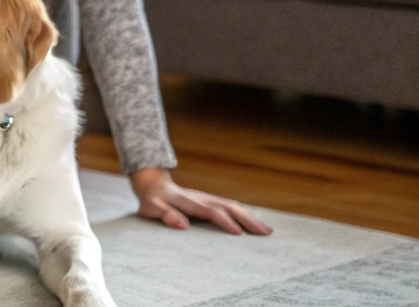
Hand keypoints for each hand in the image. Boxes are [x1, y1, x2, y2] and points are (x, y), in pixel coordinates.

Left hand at [130, 167, 271, 234]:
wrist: (152, 184)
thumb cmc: (151, 200)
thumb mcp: (151, 208)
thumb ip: (165, 215)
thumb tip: (183, 224)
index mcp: (187, 201)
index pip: (210, 211)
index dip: (224, 222)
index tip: (239, 234)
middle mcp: (201, 198)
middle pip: (228, 206)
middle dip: (247, 219)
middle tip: (266, 233)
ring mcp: (207, 198)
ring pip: (232, 206)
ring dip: (250, 217)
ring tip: (267, 231)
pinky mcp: (209, 201)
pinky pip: (230, 207)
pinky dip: (244, 215)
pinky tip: (255, 224)